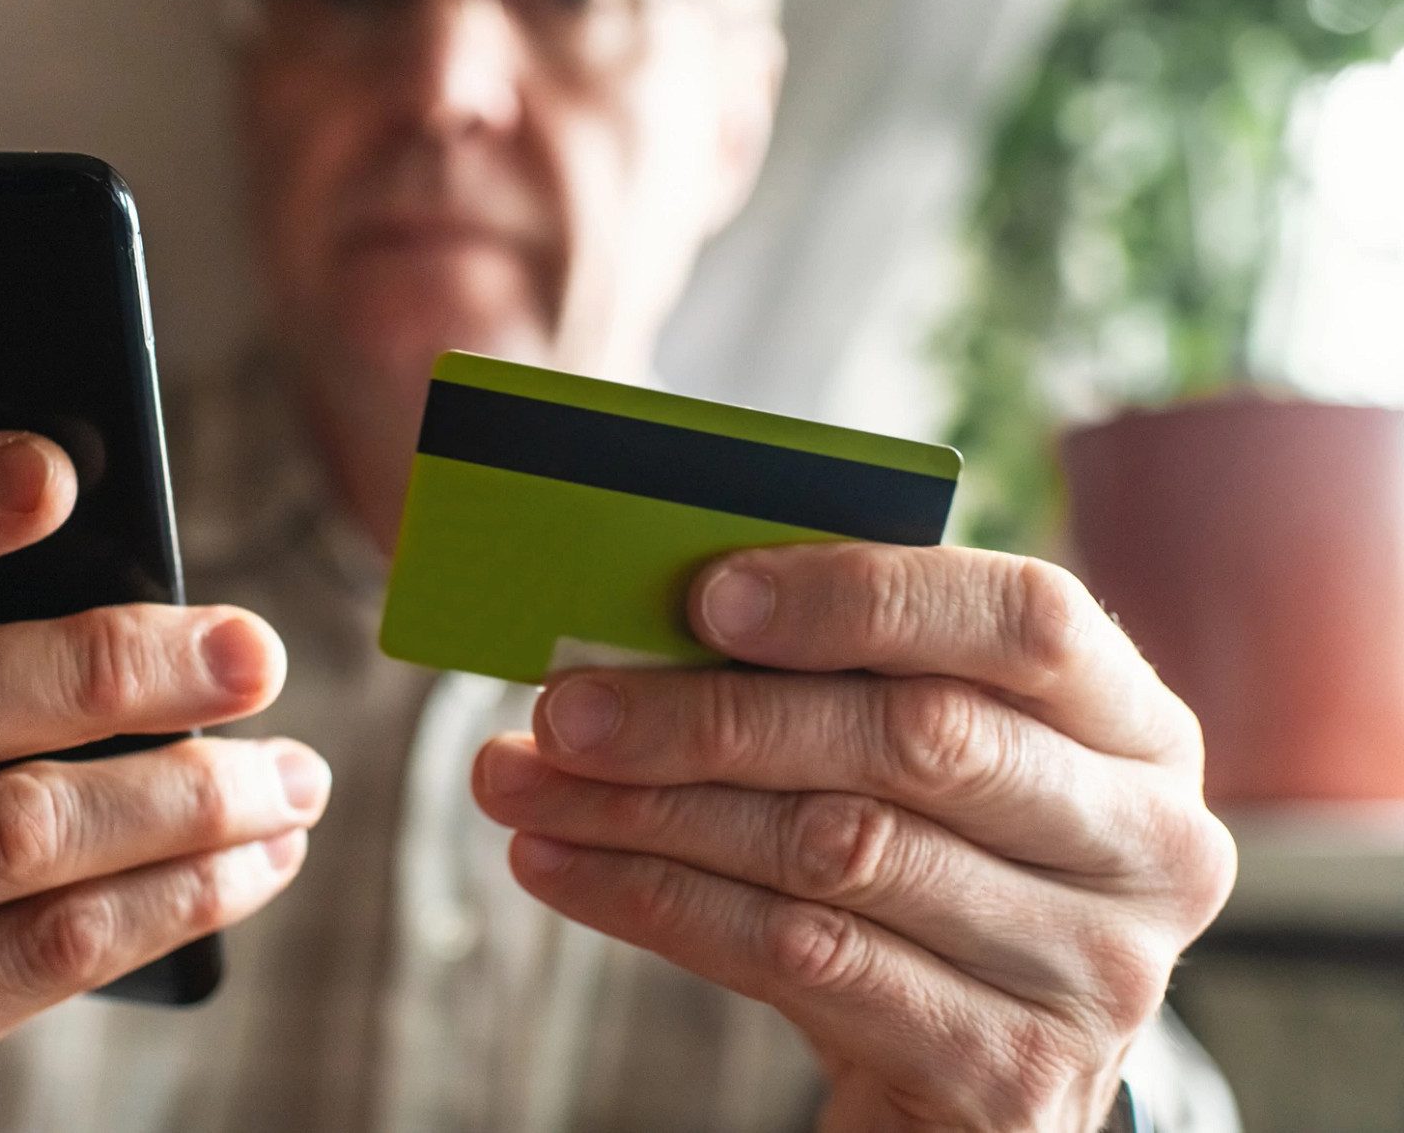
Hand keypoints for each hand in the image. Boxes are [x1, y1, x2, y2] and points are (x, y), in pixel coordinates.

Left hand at [472, 543, 1234, 1131]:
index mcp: (1135, 728)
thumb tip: (632, 618)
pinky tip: (561, 867)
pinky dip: (658, 903)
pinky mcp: (1006, 1073)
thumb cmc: (928, 860)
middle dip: (712, 715)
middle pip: (914, 741)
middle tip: (564, 705)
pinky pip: (801, 962)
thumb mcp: (917, 762)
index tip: (704, 597)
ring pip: (835, 852)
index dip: (862, 597)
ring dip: (652, 812)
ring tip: (525, 783)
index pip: (1024, 620)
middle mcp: (1145, 847)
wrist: (978, 1071)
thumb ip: (835, 676)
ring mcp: (1092, 973)